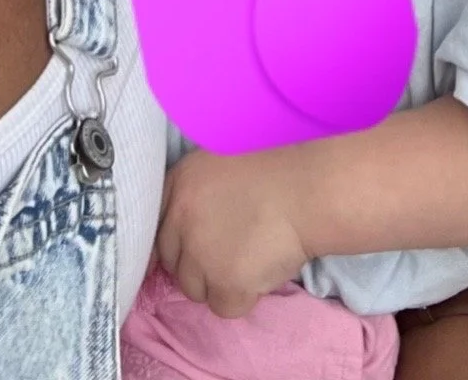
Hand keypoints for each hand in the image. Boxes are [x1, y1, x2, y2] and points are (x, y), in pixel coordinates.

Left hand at [155, 148, 310, 316]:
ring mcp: (200, 255)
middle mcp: (180, 219)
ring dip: (219, 282)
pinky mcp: (224, 284)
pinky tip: (262, 271)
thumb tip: (188, 224)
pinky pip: (225, 307)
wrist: (309, 187)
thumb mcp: (223, 161)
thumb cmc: (276, 166)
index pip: (158, 228)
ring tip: (251, 258)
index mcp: (179, 182)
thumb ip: (198, 189)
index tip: (190, 250)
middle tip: (231, 252)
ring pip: (195, 290)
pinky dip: (244, 297)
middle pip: (173, 263)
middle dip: (198, 265)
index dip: (176, 243)